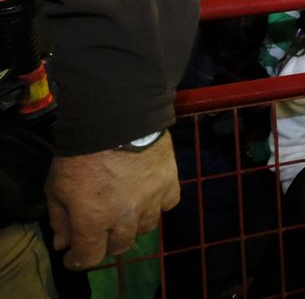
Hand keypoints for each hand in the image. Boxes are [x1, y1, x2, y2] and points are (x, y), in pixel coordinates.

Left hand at [45, 135, 179, 269]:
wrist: (116, 120)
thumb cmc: (80, 154)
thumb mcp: (56, 187)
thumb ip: (60, 218)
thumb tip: (64, 241)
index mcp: (94, 221)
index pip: (90, 257)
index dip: (79, 260)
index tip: (73, 255)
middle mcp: (125, 218)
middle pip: (120, 246)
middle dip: (105, 243)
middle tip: (99, 231)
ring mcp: (151, 202)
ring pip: (145, 228)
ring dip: (132, 225)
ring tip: (125, 212)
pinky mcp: (170, 184)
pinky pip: (167, 205)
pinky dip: (157, 205)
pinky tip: (148, 196)